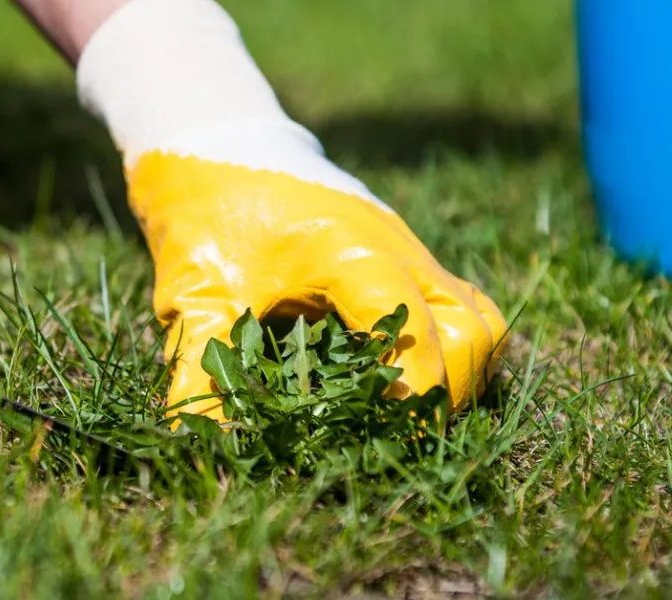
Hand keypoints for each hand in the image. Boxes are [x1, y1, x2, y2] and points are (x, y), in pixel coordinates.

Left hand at [74, 0, 507, 421]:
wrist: (218, 140)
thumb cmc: (204, 210)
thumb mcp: (192, 290)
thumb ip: (198, 364)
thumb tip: (192, 438)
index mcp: (351, 252)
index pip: (414, 329)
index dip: (413, 391)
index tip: (388, 435)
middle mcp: (397, 248)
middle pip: (472, 329)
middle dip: (447, 391)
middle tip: (396, 434)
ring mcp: (409, 248)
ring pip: (479, 316)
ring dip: (459, 370)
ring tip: (406, 414)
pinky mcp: (405, 254)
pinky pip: (459, 304)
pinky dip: (450, 346)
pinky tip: (401, 378)